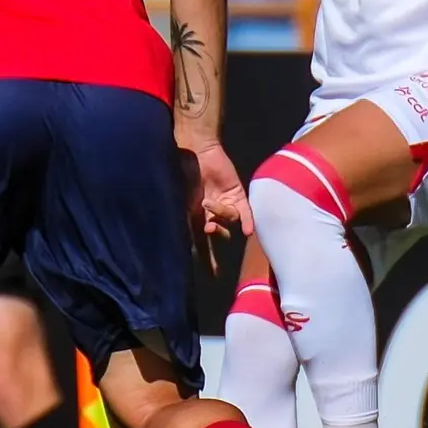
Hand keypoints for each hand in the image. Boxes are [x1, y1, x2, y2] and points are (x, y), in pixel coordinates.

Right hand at [180, 142, 253, 274]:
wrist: (195, 151)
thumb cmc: (181, 174)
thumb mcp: (179, 202)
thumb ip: (185, 222)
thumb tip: (187, 242)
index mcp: (194, 216)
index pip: (201, 243)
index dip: (207, 260)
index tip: (214, 276)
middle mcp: (211, 213)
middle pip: (218, 233)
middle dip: (215, 234)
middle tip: (209, 227)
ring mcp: (225, 203)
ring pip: (229, 220)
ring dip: (220, 216)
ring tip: (208, 203)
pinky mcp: (237, 194)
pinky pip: (245, 211)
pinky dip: (247, 220)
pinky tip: (248, 230)